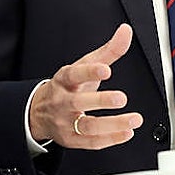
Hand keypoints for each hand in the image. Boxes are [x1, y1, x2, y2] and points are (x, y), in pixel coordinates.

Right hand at [28, 23, 142, 148]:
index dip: (89, 72)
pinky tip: (126, 132)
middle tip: (121, 98)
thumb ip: (108, 50)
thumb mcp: (84, 65)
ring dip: (112, 124)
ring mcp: (66, 122)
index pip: (74, 74)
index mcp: (65, 80)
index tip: (105, 70)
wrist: (40, 112)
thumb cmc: (68, 86)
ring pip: (87, 126)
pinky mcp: (71, 139)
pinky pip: (91, 142)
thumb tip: (126, 31)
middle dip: (100, 101)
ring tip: (134, 119)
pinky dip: (110, 139)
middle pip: (78, 102)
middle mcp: (63, 101)